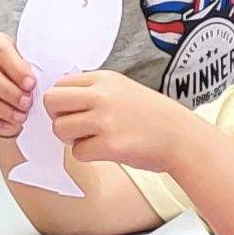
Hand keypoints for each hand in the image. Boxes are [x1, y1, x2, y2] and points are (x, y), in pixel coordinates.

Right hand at [0, 33, 36, 136]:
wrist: (11, 85)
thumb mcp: (30, 62)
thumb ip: (35, 67)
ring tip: (20, 116)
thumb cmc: (21, 72)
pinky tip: (9, 124)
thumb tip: (46, 81)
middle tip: (27, 103)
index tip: (31, 84)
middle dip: (7, 91)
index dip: (15, 68)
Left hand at [43, 71, 200, 173]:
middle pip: (51, 101)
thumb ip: (95, 91)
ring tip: (92, 139)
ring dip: (71, 138)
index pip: (60, 83)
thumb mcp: (124, 89)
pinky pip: (77, 152)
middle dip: (57, 117)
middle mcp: (102, 95)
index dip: (62, 101)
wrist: (182, 137)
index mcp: (105, 79)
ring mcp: (105, 120)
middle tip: (74, 127)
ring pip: (59, 128)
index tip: (75, 112)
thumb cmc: (153, 116)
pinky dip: (87, 154)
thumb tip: (61, 100)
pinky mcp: (109, 145)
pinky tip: (106, 150)